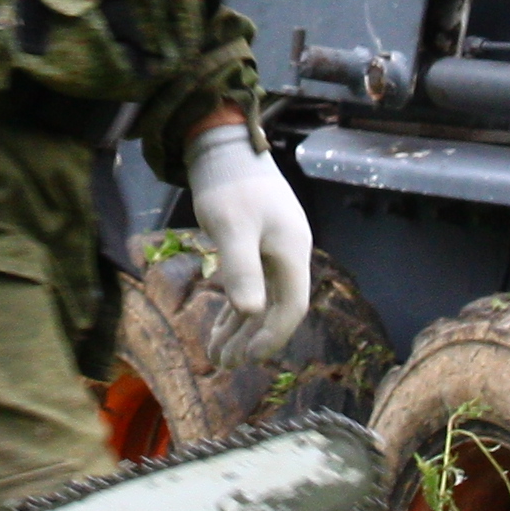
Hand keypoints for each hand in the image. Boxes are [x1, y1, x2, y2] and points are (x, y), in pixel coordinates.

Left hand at [185, 119, 314, 368]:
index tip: (247, 358)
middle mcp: (288, 255)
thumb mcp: (232, 228)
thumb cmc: (229, 186)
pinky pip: (251, 286)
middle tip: (225, 364)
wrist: (224, 147)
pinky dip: (235, 309)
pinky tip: (219, 328)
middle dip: (252, 339)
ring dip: (241, 328)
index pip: (291, 307)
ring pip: (262, 300)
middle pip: (277, 308)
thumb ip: (241, 269)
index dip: (272, 336)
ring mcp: (273, 250)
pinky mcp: (256, 245)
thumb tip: (249, 312)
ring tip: (218, 355)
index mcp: (292, 252)